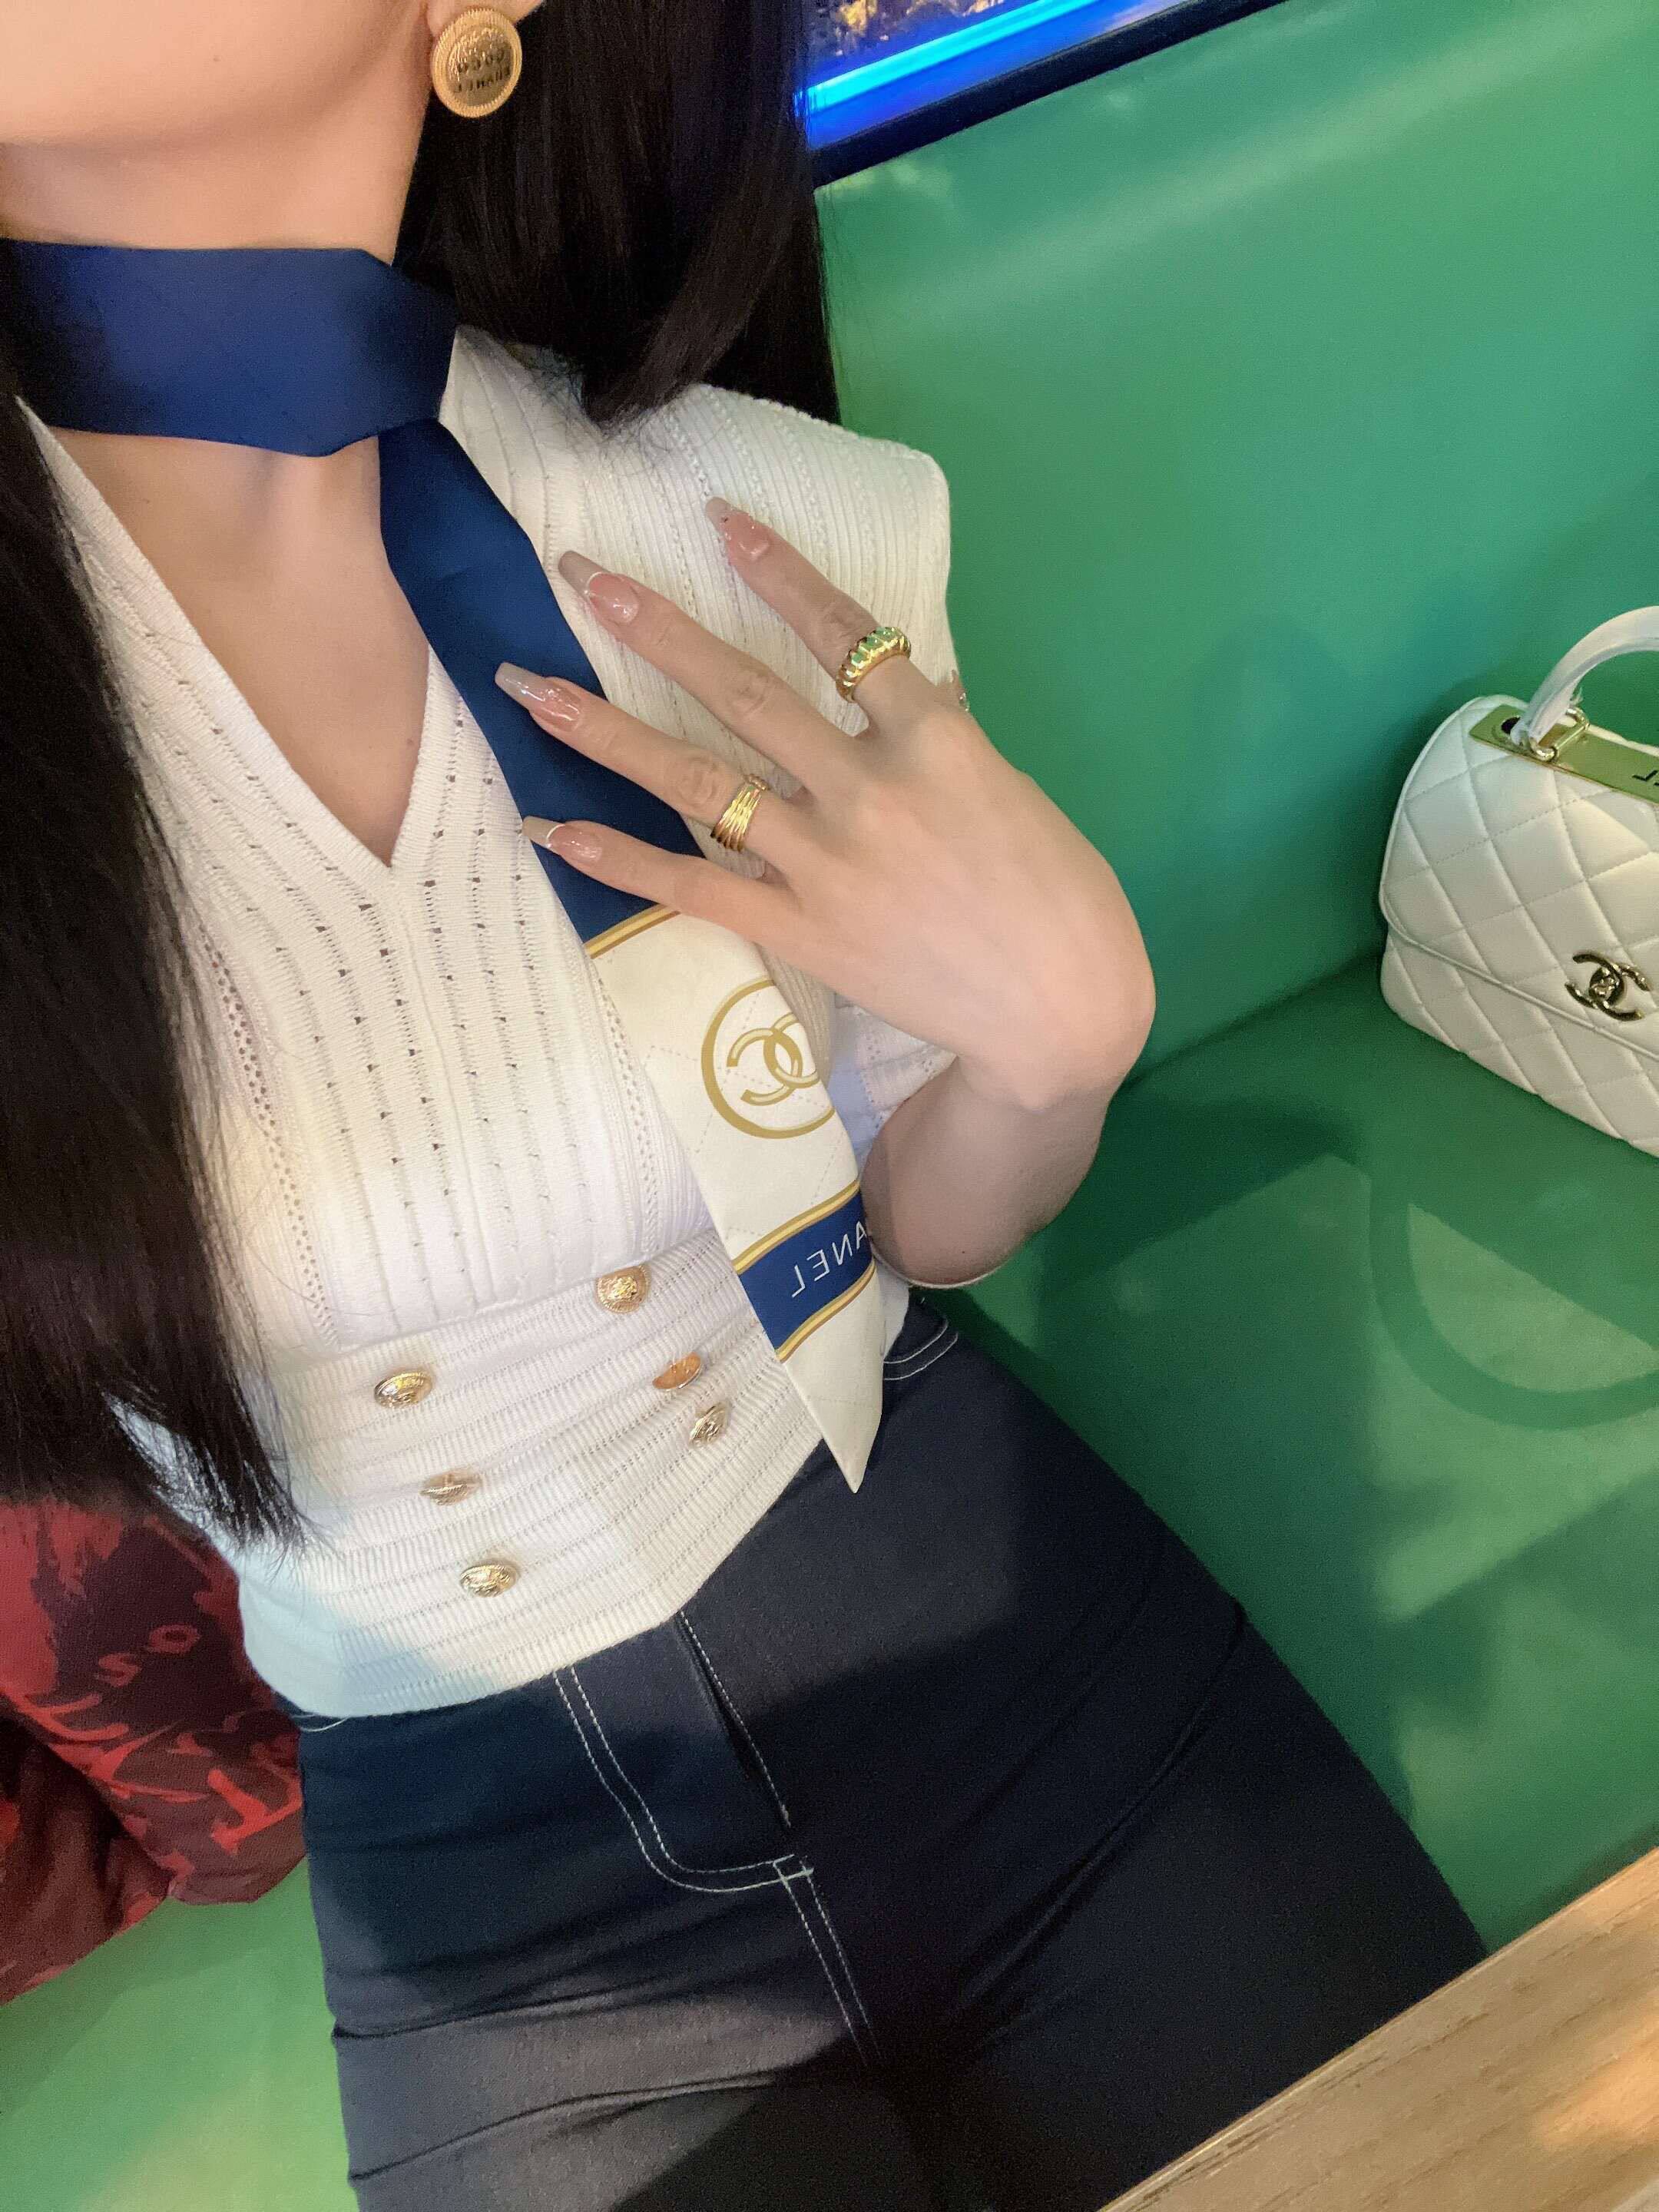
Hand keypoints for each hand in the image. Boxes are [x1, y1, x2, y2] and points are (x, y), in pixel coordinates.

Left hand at [495, 499, 1153, 1115]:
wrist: (1061, 1008)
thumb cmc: (1055, 891)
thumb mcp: (1006, 784)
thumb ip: (936, 732)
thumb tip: (894, 686)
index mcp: (934, 738)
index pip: (843, 633)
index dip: (778, 570)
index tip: (717, 520)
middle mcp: (868, 789)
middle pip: (744, 691)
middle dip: (656, 629)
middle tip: (581, 576)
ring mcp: (826, 863)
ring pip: (697, 779)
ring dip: (604, 731)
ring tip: (530, 687)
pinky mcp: (800, 931)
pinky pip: (692, 887)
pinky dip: (619, 859)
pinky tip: (552, 830)